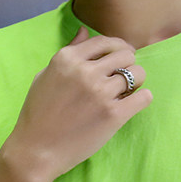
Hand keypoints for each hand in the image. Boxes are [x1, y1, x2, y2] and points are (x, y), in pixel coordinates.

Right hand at [4, 26, 151, 181]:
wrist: (37, 150)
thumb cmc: (38, 115)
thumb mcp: (46, 75)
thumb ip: (68, 53)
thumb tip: (84, 31)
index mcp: (68, 58)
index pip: (105, 41)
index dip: (117, 48)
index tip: (121, 57)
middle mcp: (85, 71)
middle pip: (126, 55)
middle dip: (128, 65)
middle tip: (123, 79)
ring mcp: (100, 93)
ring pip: (137, 74)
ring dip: (136, 82)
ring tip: (126, 93)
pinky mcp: (113, 115)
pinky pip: (143, 97)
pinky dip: (143, 99)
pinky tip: (133, 104)